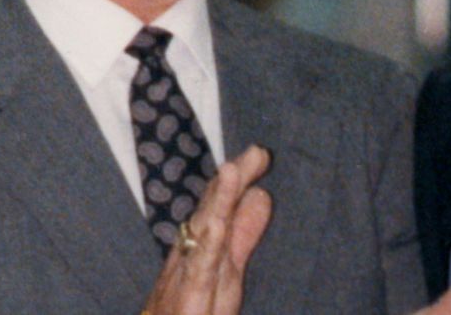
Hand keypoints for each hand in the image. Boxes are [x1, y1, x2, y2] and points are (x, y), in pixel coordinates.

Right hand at [143, 145, 272, 314]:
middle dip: (233, 179)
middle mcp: (195, 250)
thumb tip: (260, 193)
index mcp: (207, 241)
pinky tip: (216, 225)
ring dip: (217, 201)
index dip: (240, 178)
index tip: (260, 153)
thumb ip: (244, 231)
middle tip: (256, 151)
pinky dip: (207, 246)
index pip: (222, 203)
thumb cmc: (194, 305)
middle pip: (214, 208)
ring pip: (204, 231)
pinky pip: (200, 269)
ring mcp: (190, 271)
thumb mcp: (228, 265)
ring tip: (231, 171)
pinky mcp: (190, 297)